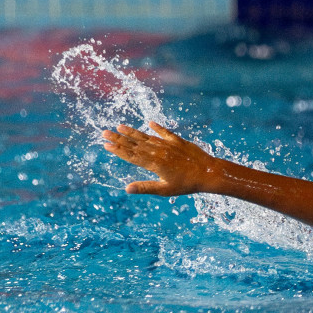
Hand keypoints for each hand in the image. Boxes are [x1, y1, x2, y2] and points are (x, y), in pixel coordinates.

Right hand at [101, 122, 218, 195]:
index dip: (118, 150)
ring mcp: (168, 145)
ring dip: (132, 132)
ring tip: (119, 126)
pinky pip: (165, 132)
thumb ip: (145, 187)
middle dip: (119, 139)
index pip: (131, 156)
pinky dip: (157, 127)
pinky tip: (149, 123)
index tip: (105, 145)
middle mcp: (159, 152)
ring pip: (146, 137)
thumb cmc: (186, 184)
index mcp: (154, 164)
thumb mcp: (164, 190)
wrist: (208, 173)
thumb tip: (127, 189)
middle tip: (104, 132)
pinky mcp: (178, 141)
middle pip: (135, 144)